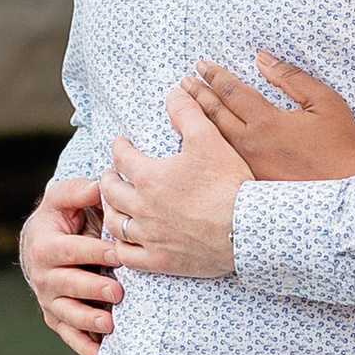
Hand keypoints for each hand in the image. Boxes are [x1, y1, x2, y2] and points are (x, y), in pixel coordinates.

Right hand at [19, 172, 119, 354]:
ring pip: (67, 315)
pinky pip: (70, 336)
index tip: (118, 254)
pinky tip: (103, 354)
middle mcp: (43, 276)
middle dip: (92, 290)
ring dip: (88, 321)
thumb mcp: (64, 199)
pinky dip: (85, 346)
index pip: (69, 251)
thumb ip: (78, 191)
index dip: (92, 253)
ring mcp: (49, 300)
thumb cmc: (61, 218)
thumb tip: (99, 184)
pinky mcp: (57, 319)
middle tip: (118, 293)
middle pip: (67, 286)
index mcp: (44, 246)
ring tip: (111, 325)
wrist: (43, 245)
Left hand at [103, 90, 249, 280]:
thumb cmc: (228, 183)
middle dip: (108, 178)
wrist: (246, 229)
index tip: (121, 143)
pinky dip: (120, 247)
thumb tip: (173, 92)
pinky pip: (128, 257)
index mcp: (149, 177)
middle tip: (111, 174)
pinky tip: (123, 242)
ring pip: (116, 224)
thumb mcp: (209, 138)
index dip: (119, 146)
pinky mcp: (161, 261)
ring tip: (115, 205)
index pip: (121, 156)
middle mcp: (142, 208)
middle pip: (111, 191)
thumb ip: (188, 112)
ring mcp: (150, 237)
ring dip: (111, 211)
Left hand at [175, 52, 354, 184]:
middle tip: (182, 83)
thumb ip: (291, 78)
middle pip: (214, 114)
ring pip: (212, 140)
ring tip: (183, 107)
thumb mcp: (324, 102)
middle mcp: (250, 145)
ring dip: (195, 120)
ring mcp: (247, 168)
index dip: (214, 76)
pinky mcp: (250, 186)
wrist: (348, 194)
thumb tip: (262, 60)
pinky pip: (220, 162)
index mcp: (266, 122)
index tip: (201, 65)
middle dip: (196, 95)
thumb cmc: (341, 146)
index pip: (231, 91)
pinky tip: (198, 144)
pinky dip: (204, 148)